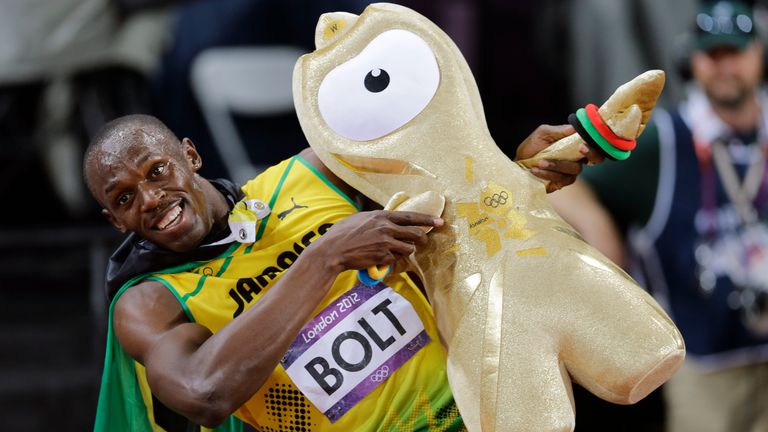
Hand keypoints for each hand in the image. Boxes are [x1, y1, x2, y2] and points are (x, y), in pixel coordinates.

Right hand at [308, 210, 443, 272]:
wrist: (332, 250)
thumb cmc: (342, 234)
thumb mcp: (360, 218)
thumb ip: (376, 219)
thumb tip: (386, 219)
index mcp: (381, 215)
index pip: (410, 216)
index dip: (428, 219)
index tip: (440, 221)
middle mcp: (386, 227)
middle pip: (416, 233)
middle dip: (423, 239)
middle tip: (425, 242)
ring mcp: (386, 242)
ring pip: (409, 248)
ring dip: (405, 251)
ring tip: (394, 251)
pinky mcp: (383, 256)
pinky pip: (396, 258)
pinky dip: (392, 259)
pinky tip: (381, 258)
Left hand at [515, 124, 603, 192]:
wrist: (518, 165)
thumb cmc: (531, 148)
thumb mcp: (542, 134)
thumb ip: (557, 130)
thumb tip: (574, 128)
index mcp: (574, 145)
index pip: (595, 144)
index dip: (596, 144)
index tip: (584, 144)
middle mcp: (576, 158)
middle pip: (595, 158)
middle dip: (590, 154)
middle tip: (580, 149)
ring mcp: (570, 172)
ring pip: (575, 169)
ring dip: (557, 165)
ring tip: (539, 162)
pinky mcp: (562, 182)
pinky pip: (562, 179)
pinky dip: (548, 173)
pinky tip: (536, 169)